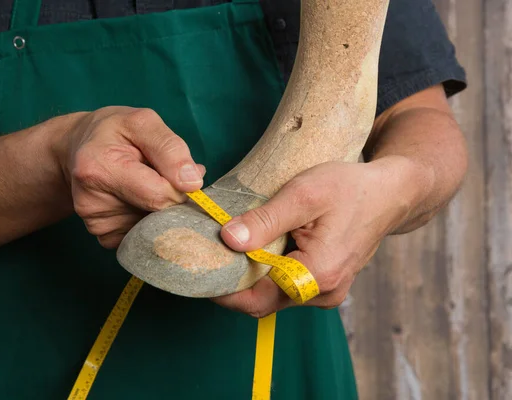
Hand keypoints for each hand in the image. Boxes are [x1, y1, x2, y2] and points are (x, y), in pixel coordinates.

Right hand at [56, 107, 204, 247]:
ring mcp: (95, 224)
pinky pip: (144, 235)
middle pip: (157, 215)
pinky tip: (136, 199)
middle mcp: (90, 202)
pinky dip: (148, 219)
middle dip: (170, 198)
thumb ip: (171, 149)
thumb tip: (192, 183)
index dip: (179, 186)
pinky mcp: (104, 236)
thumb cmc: (114, 132)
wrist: (79, 147)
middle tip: (158, 175)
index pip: (159, 195)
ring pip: (154, 227)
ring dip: (158, 208)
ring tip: (143, 183)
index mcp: (98, 169)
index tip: (176, 172)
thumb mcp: (143, 123)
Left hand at [214, 158, 421, 317]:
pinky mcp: (325, 281)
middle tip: (208, 253)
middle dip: (233, 281)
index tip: (199, 269)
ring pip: (274, 294)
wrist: (390, 193)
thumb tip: (228, 239)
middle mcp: (322, 292)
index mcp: (317, 275)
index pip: (256, 301)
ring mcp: (326, 291)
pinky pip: (287, 286)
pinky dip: (267, 271)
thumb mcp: (304, 194)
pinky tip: (256, 246)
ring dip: (250, 274)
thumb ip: (265, 220)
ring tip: (228, 246)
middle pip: (263, 300)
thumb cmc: (350, 188)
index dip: (222, 290)